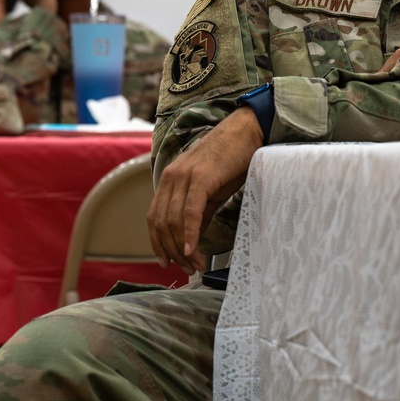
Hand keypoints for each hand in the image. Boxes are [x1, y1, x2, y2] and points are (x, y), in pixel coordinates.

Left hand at [147, 107, 262, 273]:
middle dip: (172, 251)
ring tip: (195, 263)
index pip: (154, 218)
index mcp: (169, 179)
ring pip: (174, 221)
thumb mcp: (209, 190)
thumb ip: (198, 212)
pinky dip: (190, 233)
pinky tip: (194, 249)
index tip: (167, 262)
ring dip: (183, 247)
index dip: (158, 243)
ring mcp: (184, 176)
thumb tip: (193, 238)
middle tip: (187, 268)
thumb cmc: (230, 160)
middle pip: (162, 224)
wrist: (245, 132)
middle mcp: (171, 177)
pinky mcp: (201, 178)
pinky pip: (190, 212)